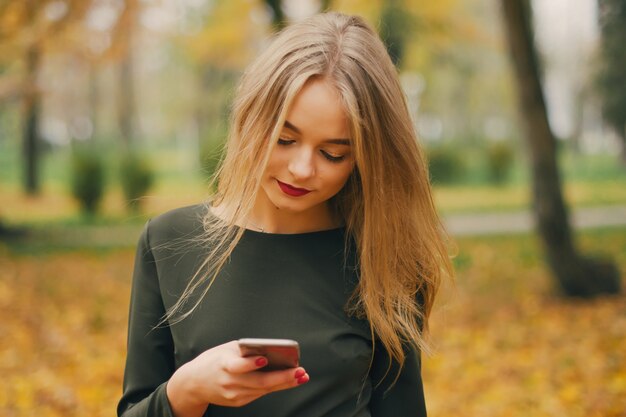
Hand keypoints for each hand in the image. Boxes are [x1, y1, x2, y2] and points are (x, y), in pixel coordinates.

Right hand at [167, 341, 308, 414]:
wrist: (193, 384)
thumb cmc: (213, 361)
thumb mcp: (225, 349)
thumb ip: (245, 350)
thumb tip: (270, 349)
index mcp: (223, 365)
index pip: (237, 366)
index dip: (251, 364)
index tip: (265, 359)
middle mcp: (229, 382)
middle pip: (258, 382)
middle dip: (282, 377)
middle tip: (300, 371)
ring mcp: (234, 395)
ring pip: (263, 390)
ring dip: (284, 383)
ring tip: (301, 376)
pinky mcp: (238, 402)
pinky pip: (259, 393)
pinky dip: (274, 387)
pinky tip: (288, 381)